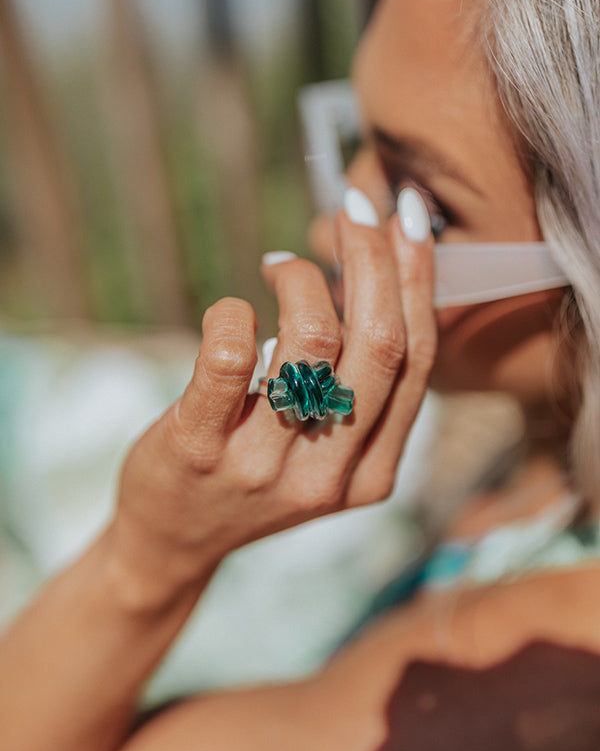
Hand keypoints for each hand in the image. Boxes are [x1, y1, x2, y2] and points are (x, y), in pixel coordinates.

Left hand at [108, 205, 435, 602]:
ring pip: (313, 338)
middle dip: (371, 256)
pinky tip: (232, 309)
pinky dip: (234, 311)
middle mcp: (329, 475)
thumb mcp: (328, 453)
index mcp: (375, 473)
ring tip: (278, 266)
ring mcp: (264, 466)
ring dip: (300, 277)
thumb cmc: (255, 475)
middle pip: (378, 341)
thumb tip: (384, 273)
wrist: (174, 540)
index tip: (404, 220)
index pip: (416, 359)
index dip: (417, 278)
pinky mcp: (199, 447)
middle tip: (350, 211)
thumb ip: (361, 391)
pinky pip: (230, 355)